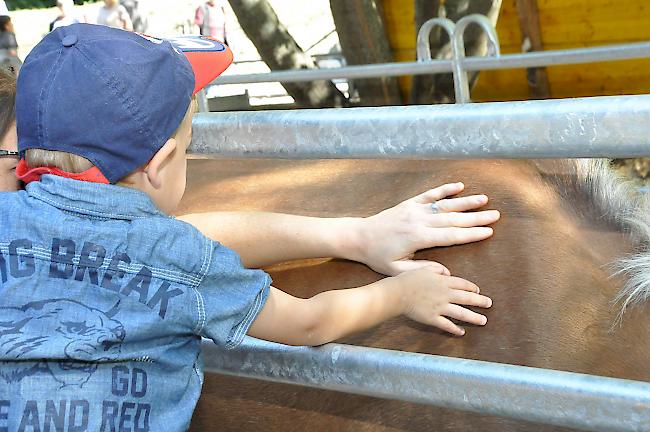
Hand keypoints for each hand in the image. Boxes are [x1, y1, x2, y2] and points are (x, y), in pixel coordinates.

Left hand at [354, 182, 499, 275]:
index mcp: (418, 238)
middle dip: (476, 217)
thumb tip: (447, 273)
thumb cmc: (378, 256)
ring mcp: (414, 209)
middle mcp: (419, 220)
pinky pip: (429, 195)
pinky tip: (459, 185)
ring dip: (465, 201)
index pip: (451, 236)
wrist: (359, 237)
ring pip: (444, 204)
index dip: (471, 234)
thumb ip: (422, 271)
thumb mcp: (397, 270)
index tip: (488, 231)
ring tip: (484, 199)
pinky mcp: (409, 203)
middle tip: (496, 215)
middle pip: (453, 219)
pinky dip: (444, 189)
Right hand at [395, 266, 491, 335]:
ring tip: (483, 320)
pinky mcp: (433, 318)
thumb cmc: (408, 279)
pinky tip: (462, 332)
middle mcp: (445, 294)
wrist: (398, 293)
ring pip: (461, 313)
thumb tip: (447, 271)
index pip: (463, 284)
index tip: (478, 290)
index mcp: (443, 281)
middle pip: (467, 298)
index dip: (472, 287)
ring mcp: (440, 307)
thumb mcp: (423, 268)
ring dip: (474, 317)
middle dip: (480, 301)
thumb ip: (437, 269)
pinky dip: (455, 329)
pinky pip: (447, 325)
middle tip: (489, 304)